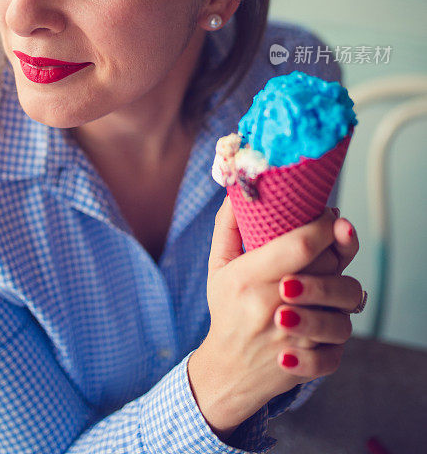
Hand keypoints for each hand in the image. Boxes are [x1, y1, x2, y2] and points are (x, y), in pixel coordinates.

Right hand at [187, 200, 362, 438]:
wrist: (228, 371)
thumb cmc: (228, 310)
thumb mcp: (219, 266)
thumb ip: (227, 226)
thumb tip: (236, 190)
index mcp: (248, 279)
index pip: (301, 245)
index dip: (324, 225)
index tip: (328, 214)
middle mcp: (272, 307)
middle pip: (327, 267)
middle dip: (333, 249)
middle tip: (326, 243)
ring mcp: (295, 338)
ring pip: (344, 302)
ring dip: (340, 287)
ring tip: (326, 278)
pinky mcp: (311, 362)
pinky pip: (342, 341)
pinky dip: (338, 326)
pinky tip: (325, 315)